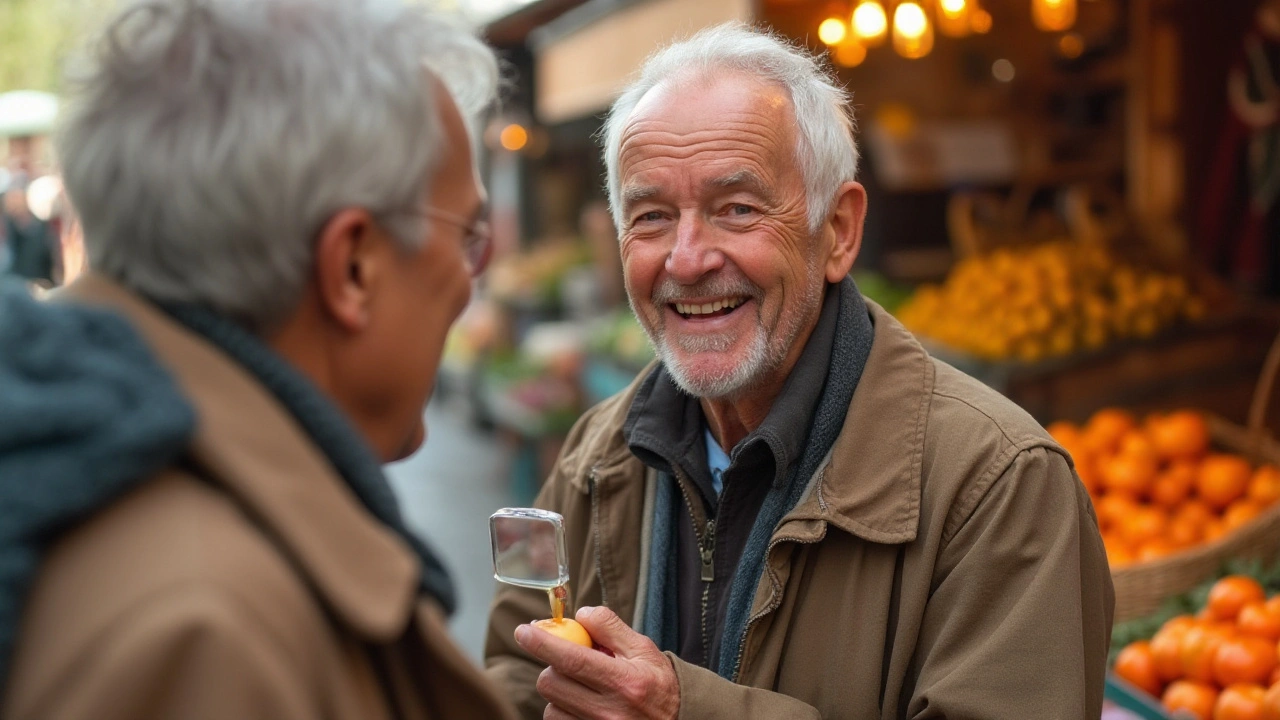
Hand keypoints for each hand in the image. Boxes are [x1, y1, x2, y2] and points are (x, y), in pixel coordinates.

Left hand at [514, 605, 679, 719]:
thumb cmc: (658, 684)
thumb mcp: (644, 649)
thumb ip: (610, 628)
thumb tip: (580, 614)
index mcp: (625, 682)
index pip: (572, 659)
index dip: (542, 643)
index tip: (523, 631)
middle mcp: (609, 712)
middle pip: (552, 684)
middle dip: (553, 666)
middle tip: (571, 661)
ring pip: (551, 707)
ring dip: (560, 692)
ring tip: (584, 687)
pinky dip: (564, 711)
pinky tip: (584, 704)